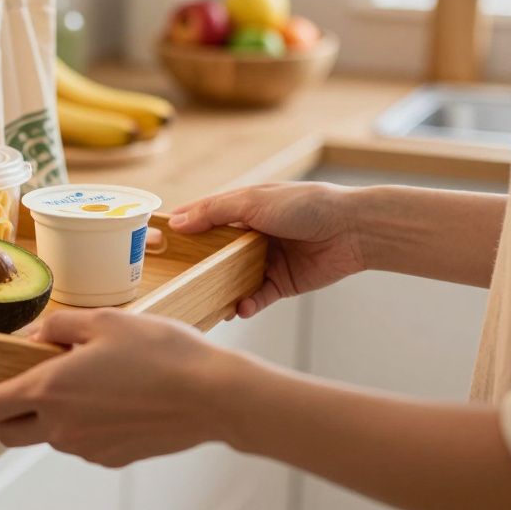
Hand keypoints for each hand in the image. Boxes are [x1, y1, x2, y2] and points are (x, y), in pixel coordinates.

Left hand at [0, 310, 241, 467]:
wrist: (212, 396)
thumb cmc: (161, 353)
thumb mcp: (104, 320)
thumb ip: (57, 327)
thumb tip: (33, 337)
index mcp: (50, 389)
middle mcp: (61, 425)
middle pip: (9, 430)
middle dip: (5, 411)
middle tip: (24, 385)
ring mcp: (86, 447)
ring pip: (48, 436)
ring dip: (50, 416)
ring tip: (87, 383)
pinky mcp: (111, 459)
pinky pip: (81, 443)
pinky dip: (83, 425)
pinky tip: (113, 401)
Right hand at [168, 182, 364, 316]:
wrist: (353, 229)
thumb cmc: (306, 205)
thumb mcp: (253, 201)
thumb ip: (215, 212)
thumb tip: (177, 222)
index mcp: (242, 210)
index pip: (203, 219)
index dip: (182, 230)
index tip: (158, 244)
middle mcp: (250, 236)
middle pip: (215, 255)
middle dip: (198, 269)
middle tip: (176, 281)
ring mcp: (265, 260)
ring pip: (233, 280)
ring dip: (222, 291)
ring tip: (211, 302)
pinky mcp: (281, 283)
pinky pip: (257, 297)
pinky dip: (248, 304)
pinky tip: (242, 308)